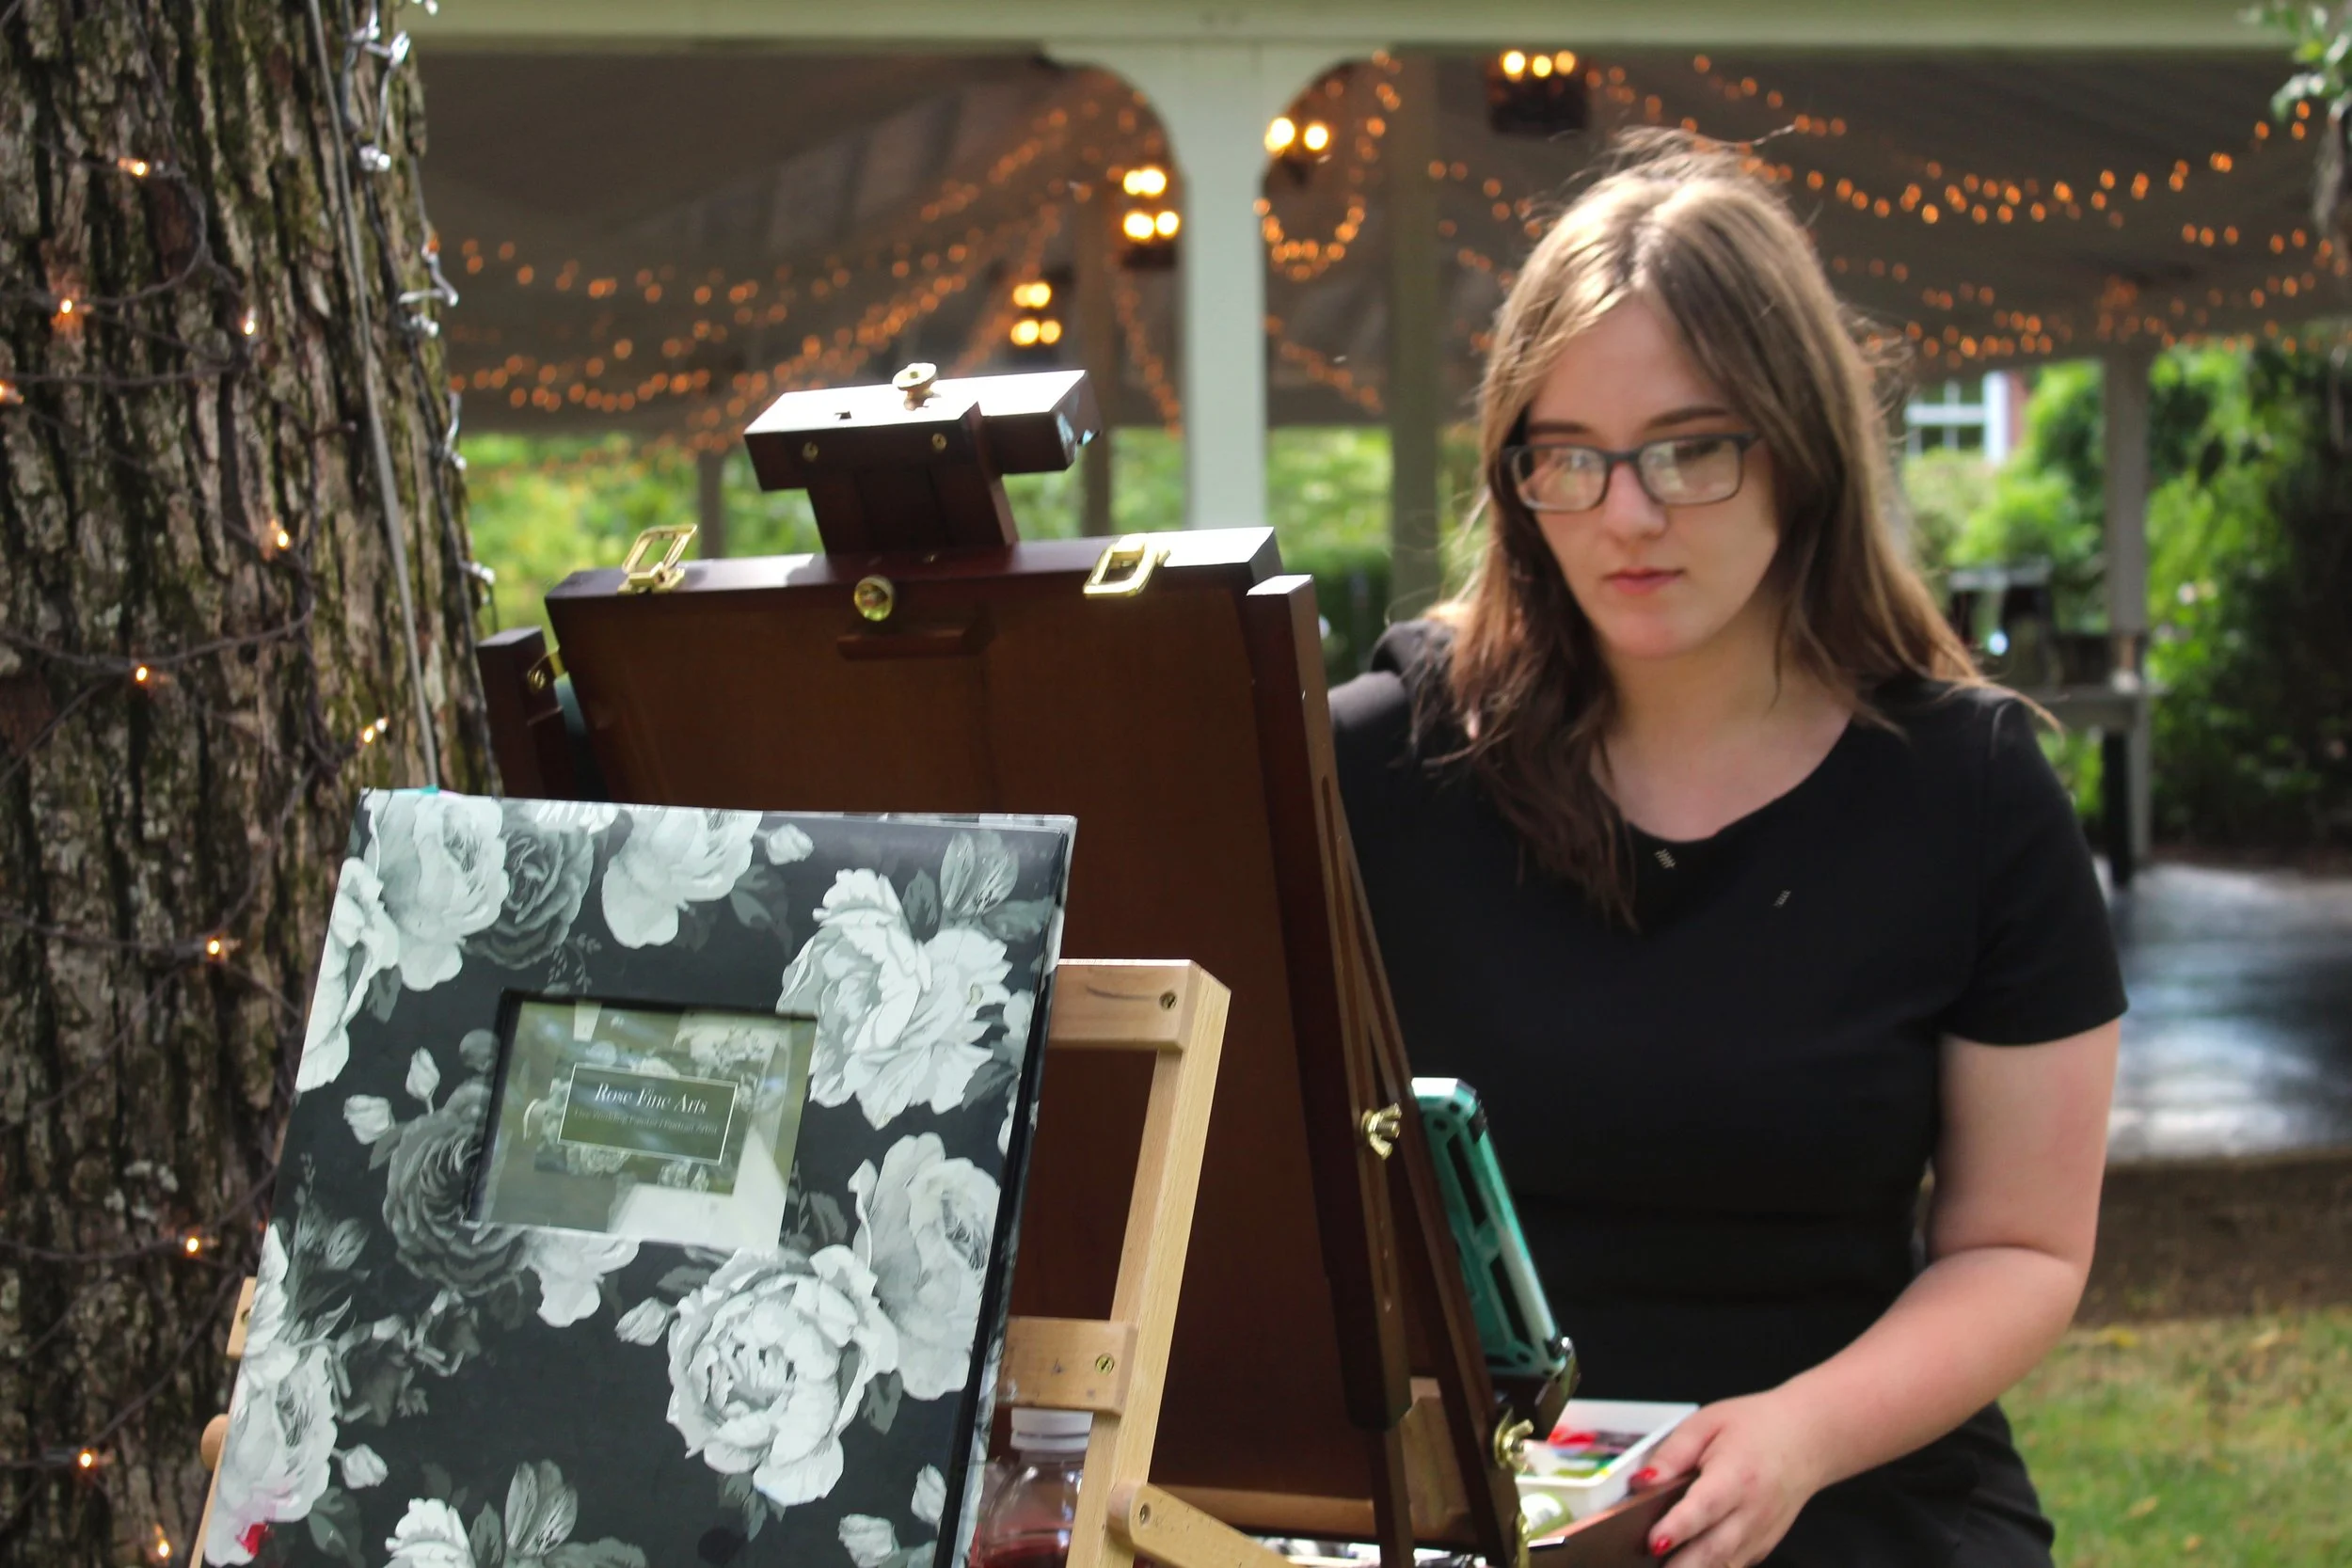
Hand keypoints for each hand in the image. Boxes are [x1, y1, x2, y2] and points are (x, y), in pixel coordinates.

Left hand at [1627, 1390, 1831, 1565]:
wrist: (1807, 1439)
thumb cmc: (1754, 1427)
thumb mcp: (1707, 1423)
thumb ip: (1672, 1454)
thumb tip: (1640, 1482)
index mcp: (1736, 1475)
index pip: (1705, 1508)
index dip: (1678, 1528)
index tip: (1653, 1542)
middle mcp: (1752, 1512)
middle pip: (1714, 1550)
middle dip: (1680, 1565)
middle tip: (1649, 1561)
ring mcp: (1760, 1535)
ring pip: (1723, 1567)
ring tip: (1661, 1565)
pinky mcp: (1761, 1547)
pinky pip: (1731, 1566)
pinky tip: (1684, 1561)